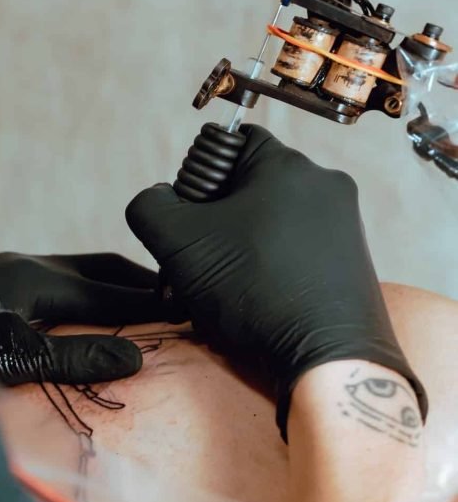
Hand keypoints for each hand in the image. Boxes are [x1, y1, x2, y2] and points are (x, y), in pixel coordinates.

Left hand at [0, 253, 164, 385]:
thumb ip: (73, 360)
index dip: (151, 305)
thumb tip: (135, 360)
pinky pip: (48, 277)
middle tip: (174, 298)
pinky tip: (77, 308)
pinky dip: (78, 290)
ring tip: (136, 302)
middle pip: (96, 267)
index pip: (109, 292)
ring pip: (71, 269)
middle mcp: (20, 262)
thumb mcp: (10, 361)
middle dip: (138, 282)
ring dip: (107, 284)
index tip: (190, 310)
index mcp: (32, 277)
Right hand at [125, 125, 426, 438]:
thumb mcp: (177, 243)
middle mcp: (325, 186)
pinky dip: (269, 272)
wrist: (327, 358)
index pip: (231, 143)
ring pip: (272, 226)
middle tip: (197, 267)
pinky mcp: (351, 264)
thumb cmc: (254, 292)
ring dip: (239, 253)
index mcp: (287, 166)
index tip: (189, 221)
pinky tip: (256, 305)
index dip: (198, 179)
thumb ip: (150, 207)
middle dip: (216, 225)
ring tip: (222, 294)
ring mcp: (344, 226)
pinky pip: (297, 254)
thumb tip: (156, 200)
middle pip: (251, 190)